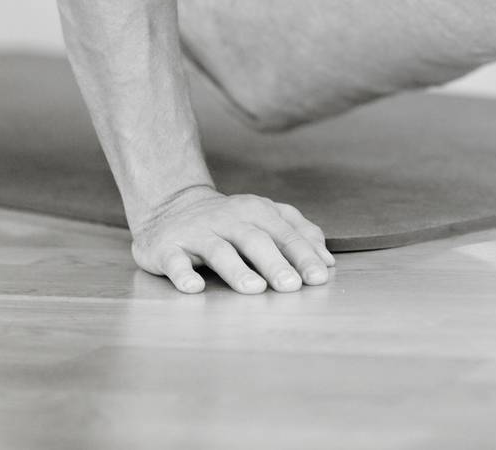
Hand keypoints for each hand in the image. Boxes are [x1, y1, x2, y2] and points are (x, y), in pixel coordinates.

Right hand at [131, 185, 334, 293]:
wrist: (171, 207)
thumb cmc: (230, 221)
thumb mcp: (266, 218)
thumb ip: (299, 233)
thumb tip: (327, 261)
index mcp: (256, 211)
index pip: (284, 233)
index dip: (303, 255)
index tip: (319, 278)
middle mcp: (228, 219)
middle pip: (255, 240)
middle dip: (275, 263)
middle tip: (292, 287)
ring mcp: (197, 232)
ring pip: (219, 250)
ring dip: (237, 270)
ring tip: (254, 289)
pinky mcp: (168, 248)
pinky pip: (176, 261)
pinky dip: (184, 274)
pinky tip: (195, 288)